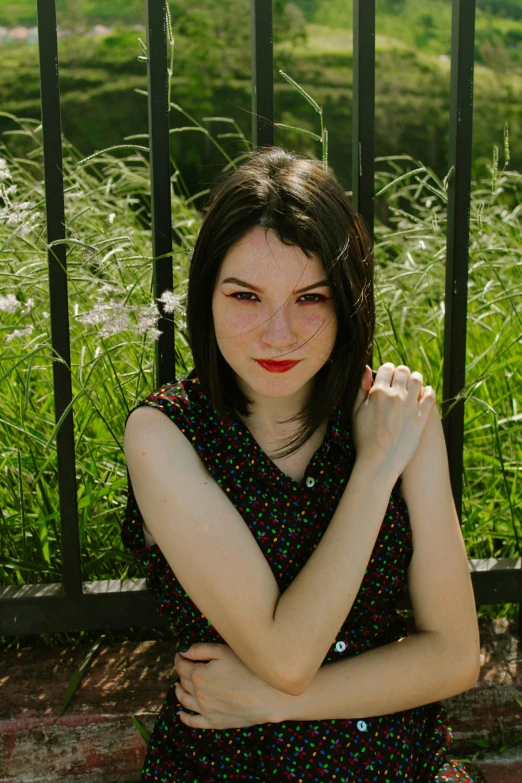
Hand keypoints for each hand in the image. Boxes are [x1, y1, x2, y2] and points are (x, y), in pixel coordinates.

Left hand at [174, 642, 283, 729]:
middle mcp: (198, 694)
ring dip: (179, 691)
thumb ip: (200, 649)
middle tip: (185, 666)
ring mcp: (205, 710)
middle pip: (183, 681)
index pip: (182, 665)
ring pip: (184, 700)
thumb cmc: (248, 669)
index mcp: (198, 675)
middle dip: (182, 672)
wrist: (268, 695)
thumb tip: (182, 651)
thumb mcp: (223, 651)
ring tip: (178, 686)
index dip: (180, 658)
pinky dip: (184, 717)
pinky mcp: (214, 722)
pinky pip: (193, 721)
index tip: (181, 653)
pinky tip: (180, 714)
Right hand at [351, 362, 434, 478]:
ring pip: (417, 380)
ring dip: (415, 379)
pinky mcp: (421, 418)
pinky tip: (425, 394)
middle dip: (401, 373)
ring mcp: (410, 406)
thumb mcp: (355, 412)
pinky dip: (428, 392)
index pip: (386, 368)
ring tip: (413, 385)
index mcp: (377, 392)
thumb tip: (366, 369)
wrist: (378, 462)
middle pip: (403, 371)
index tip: (388, 375)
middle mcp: (395, 395)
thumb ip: (360, 389)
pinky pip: (430, 397)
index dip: (387, 370)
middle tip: (400, 379)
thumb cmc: (363, 439)